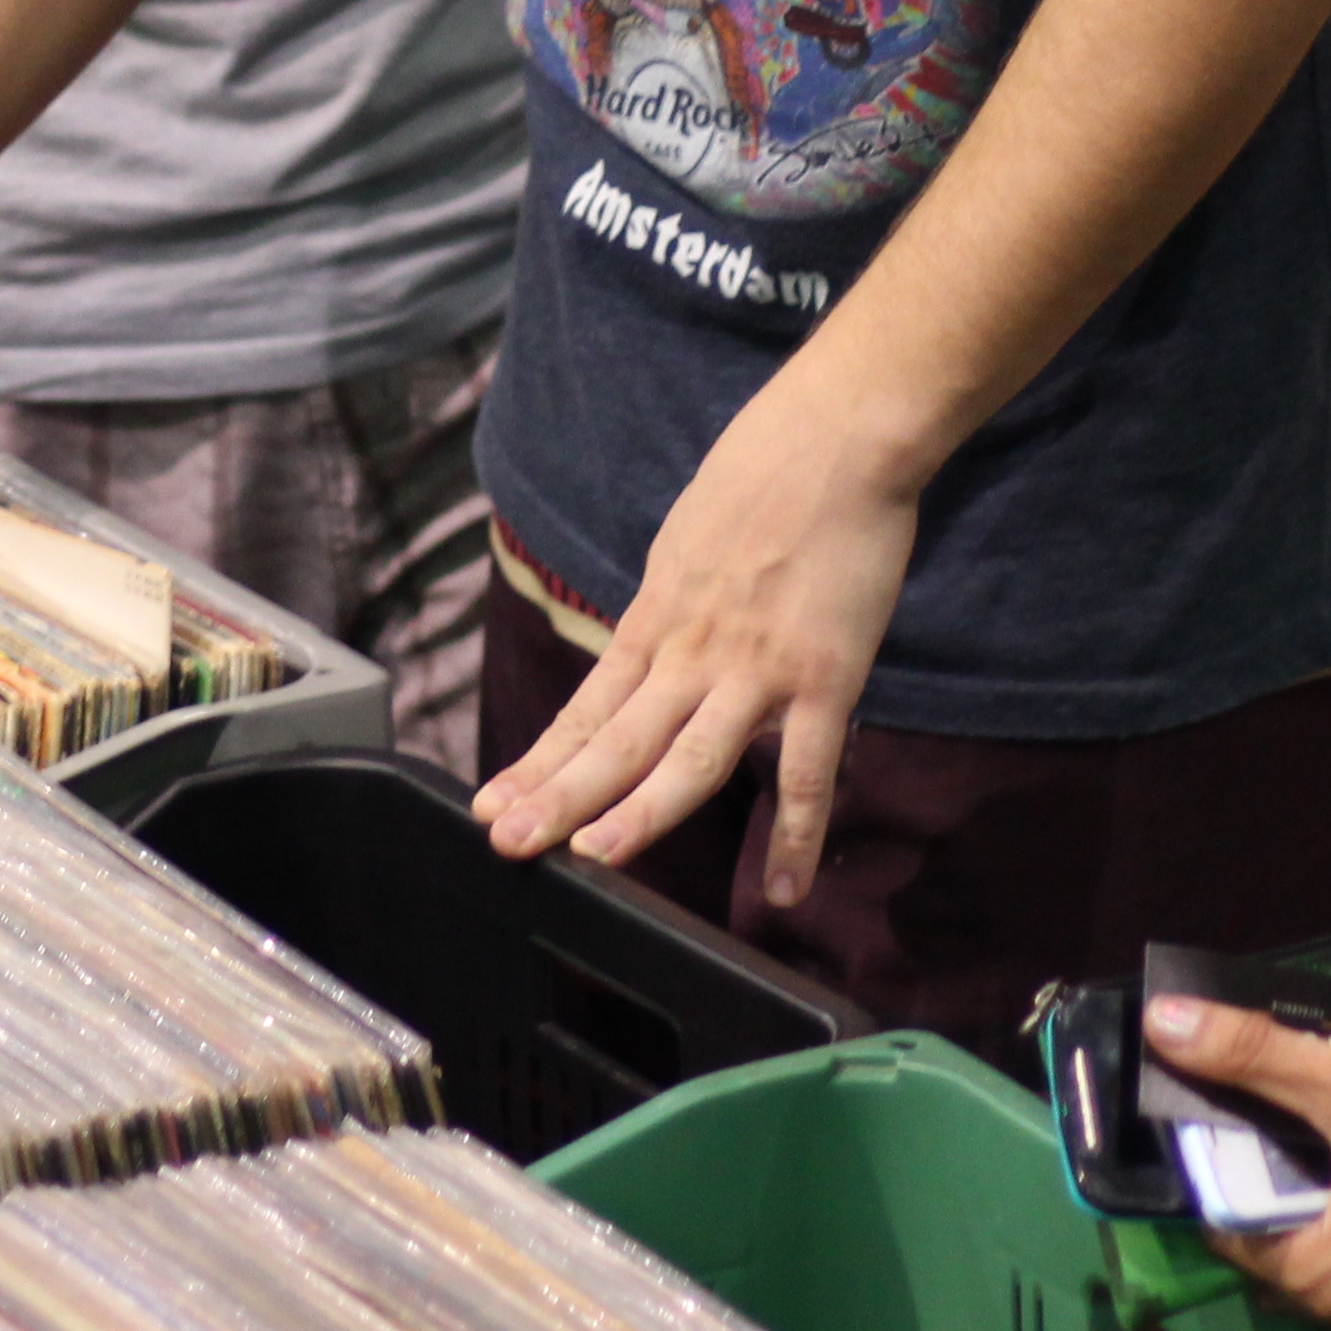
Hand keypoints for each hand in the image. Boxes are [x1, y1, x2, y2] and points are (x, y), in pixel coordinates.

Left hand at [473, 362, 920, 898]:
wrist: (839, 438)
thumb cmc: (764, 471)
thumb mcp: (685, 541)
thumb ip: (670, 606)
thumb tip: (652, 646)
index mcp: (658, 616)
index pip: (586, 706)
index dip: (539, 762)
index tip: (490, 804)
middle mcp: (693, 650)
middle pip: (616, 739)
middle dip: (558, 797)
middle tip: (509, 842)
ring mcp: (757, 669)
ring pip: (690, 759)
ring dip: (641, 813)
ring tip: (597, 858)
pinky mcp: (824, 677)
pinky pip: (808, 773)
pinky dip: (795, 837)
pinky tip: (781, 892)